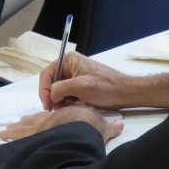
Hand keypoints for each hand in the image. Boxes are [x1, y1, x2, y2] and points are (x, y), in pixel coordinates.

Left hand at [0, 105, 122, 143]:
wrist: (78, 129)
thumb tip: (120, 126)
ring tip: (3, 132)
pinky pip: (17, 138)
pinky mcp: (31, 138)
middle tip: (14, 124)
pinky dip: (9, 139)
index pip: (52, 115)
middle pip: (34, 120)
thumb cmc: (89, 127)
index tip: (38, 118)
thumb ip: (110, 127)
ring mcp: (38, 129)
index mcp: (64, 116)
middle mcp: (49, 121)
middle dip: (24, 123)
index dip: (44, 117)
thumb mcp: (103, 126)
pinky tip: (2, 141)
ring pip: (22, 128)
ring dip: (13, 130)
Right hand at [41, 52, 168, 110]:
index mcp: (69, 60)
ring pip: (58, 92)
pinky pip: (67, 96)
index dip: (43, 90)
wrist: (124, 93)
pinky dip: (69, 103)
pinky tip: (77, 106)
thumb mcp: (81, 86)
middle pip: (51, 84)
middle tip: (57, 109)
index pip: (47, 74)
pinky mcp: (80, 87)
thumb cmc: (106, 87)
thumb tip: (50, 95)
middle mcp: (70, 66)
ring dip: (62, 101)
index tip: (47, 104)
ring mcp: (75, 77)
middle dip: (54, 97)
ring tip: (71, 106)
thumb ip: (61, 88)